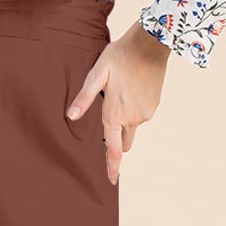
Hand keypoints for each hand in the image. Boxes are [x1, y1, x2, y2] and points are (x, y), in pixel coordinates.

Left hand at [66, 22, 170, 184]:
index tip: (112, 181)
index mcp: (115, 114)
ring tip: (120, 91)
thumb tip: (71, 116)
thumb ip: (85, 98)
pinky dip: (134, 108)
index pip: (114, 149)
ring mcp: (146, 113)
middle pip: (125, 142)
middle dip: (117, 140)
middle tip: (109, 121)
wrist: (150, 44)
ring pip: (132, 126)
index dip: (112, 166)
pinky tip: (130, 88)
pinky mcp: (154, 105)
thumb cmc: (120, 56)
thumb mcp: (97, 74)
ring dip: (125, 119)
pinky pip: (141, 114)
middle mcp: (132, 118)